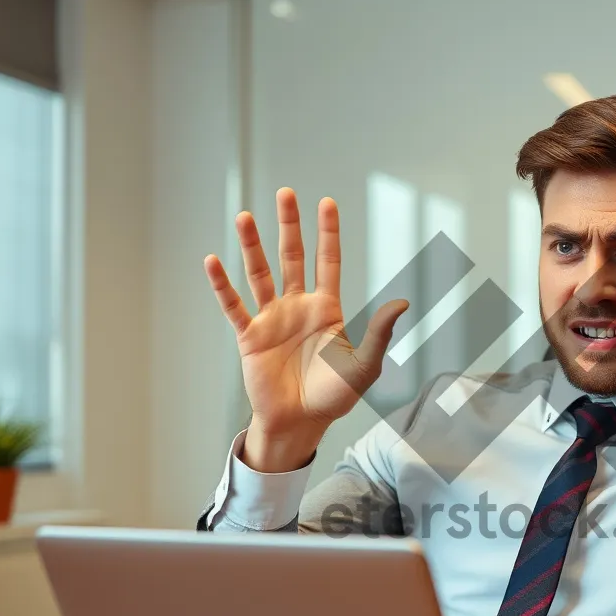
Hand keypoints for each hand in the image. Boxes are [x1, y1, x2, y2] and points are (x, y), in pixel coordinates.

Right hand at [204, 188, 407, 471]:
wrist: (301, 422)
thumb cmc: (335, 396)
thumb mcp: (365, 365)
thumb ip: (380, 333)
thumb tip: (402, 303)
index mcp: (327, 309)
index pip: (328, 261)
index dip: (328, 233)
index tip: (326, 202)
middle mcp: (298, 307)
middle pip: (292, 257)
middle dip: (289, 226)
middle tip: (286, 193)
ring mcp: (272, 319)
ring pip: (260, 273)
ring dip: (252, 245)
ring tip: (245, 216)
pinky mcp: (250, 336)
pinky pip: (234, 306)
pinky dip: (222, 285)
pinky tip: (213, 262)